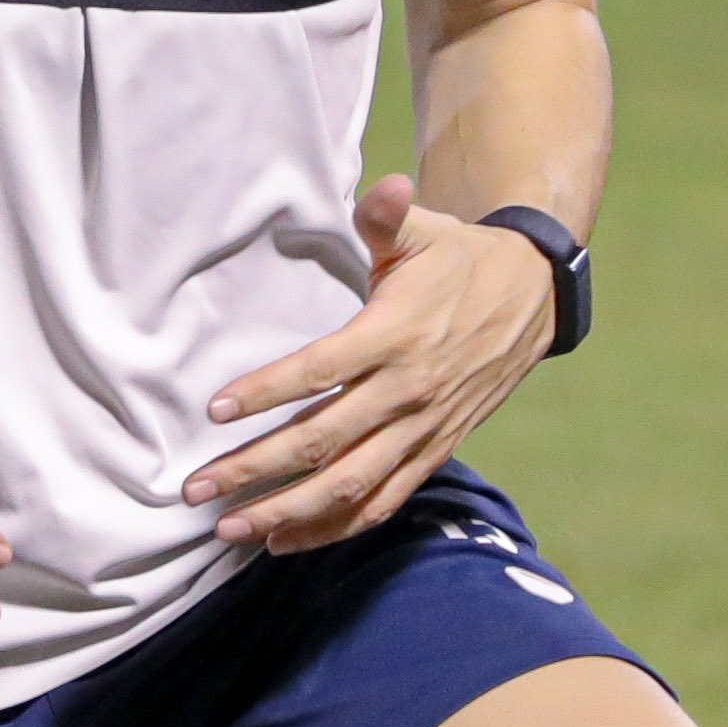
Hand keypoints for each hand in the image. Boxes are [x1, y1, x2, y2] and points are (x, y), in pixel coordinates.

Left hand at [186, 174, 560, 550]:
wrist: (533, 296)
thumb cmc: (459, 260)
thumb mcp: (425, 231)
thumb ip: (388, 217)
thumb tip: (386, 185)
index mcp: (395, 335)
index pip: (320, 370)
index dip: (267, 392)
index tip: (214, 411)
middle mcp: (408, 391)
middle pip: (322, 441)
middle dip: (254, 469)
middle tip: (195, 490)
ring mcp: (423, 429)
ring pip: (349, 485)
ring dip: (286, 512)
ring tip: (229, 529)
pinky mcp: (436, 450)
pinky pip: (382, 501)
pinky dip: (334, 527)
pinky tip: (285, 541)